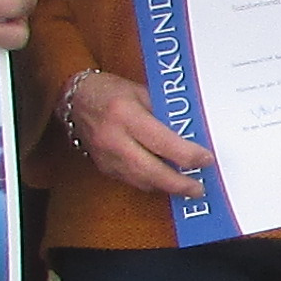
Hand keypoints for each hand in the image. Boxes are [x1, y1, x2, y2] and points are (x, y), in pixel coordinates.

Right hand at [62, 69, 210, 200]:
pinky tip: (165, 181)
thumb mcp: (141, 92)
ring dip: (166, 187)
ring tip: (187, 188)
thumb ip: (163, 113)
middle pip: (151, 170)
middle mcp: (114, 139)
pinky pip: (131, 180)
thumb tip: (190, 133)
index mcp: (126, 115)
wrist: (74, 100)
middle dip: (178, 183)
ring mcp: (106, 157)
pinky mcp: (103, 167)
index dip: (187, 155)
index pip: (162, 142)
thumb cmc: (109, 91)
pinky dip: (151, 183)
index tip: (206, 160)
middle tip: (198, 189)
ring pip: (141, 181)